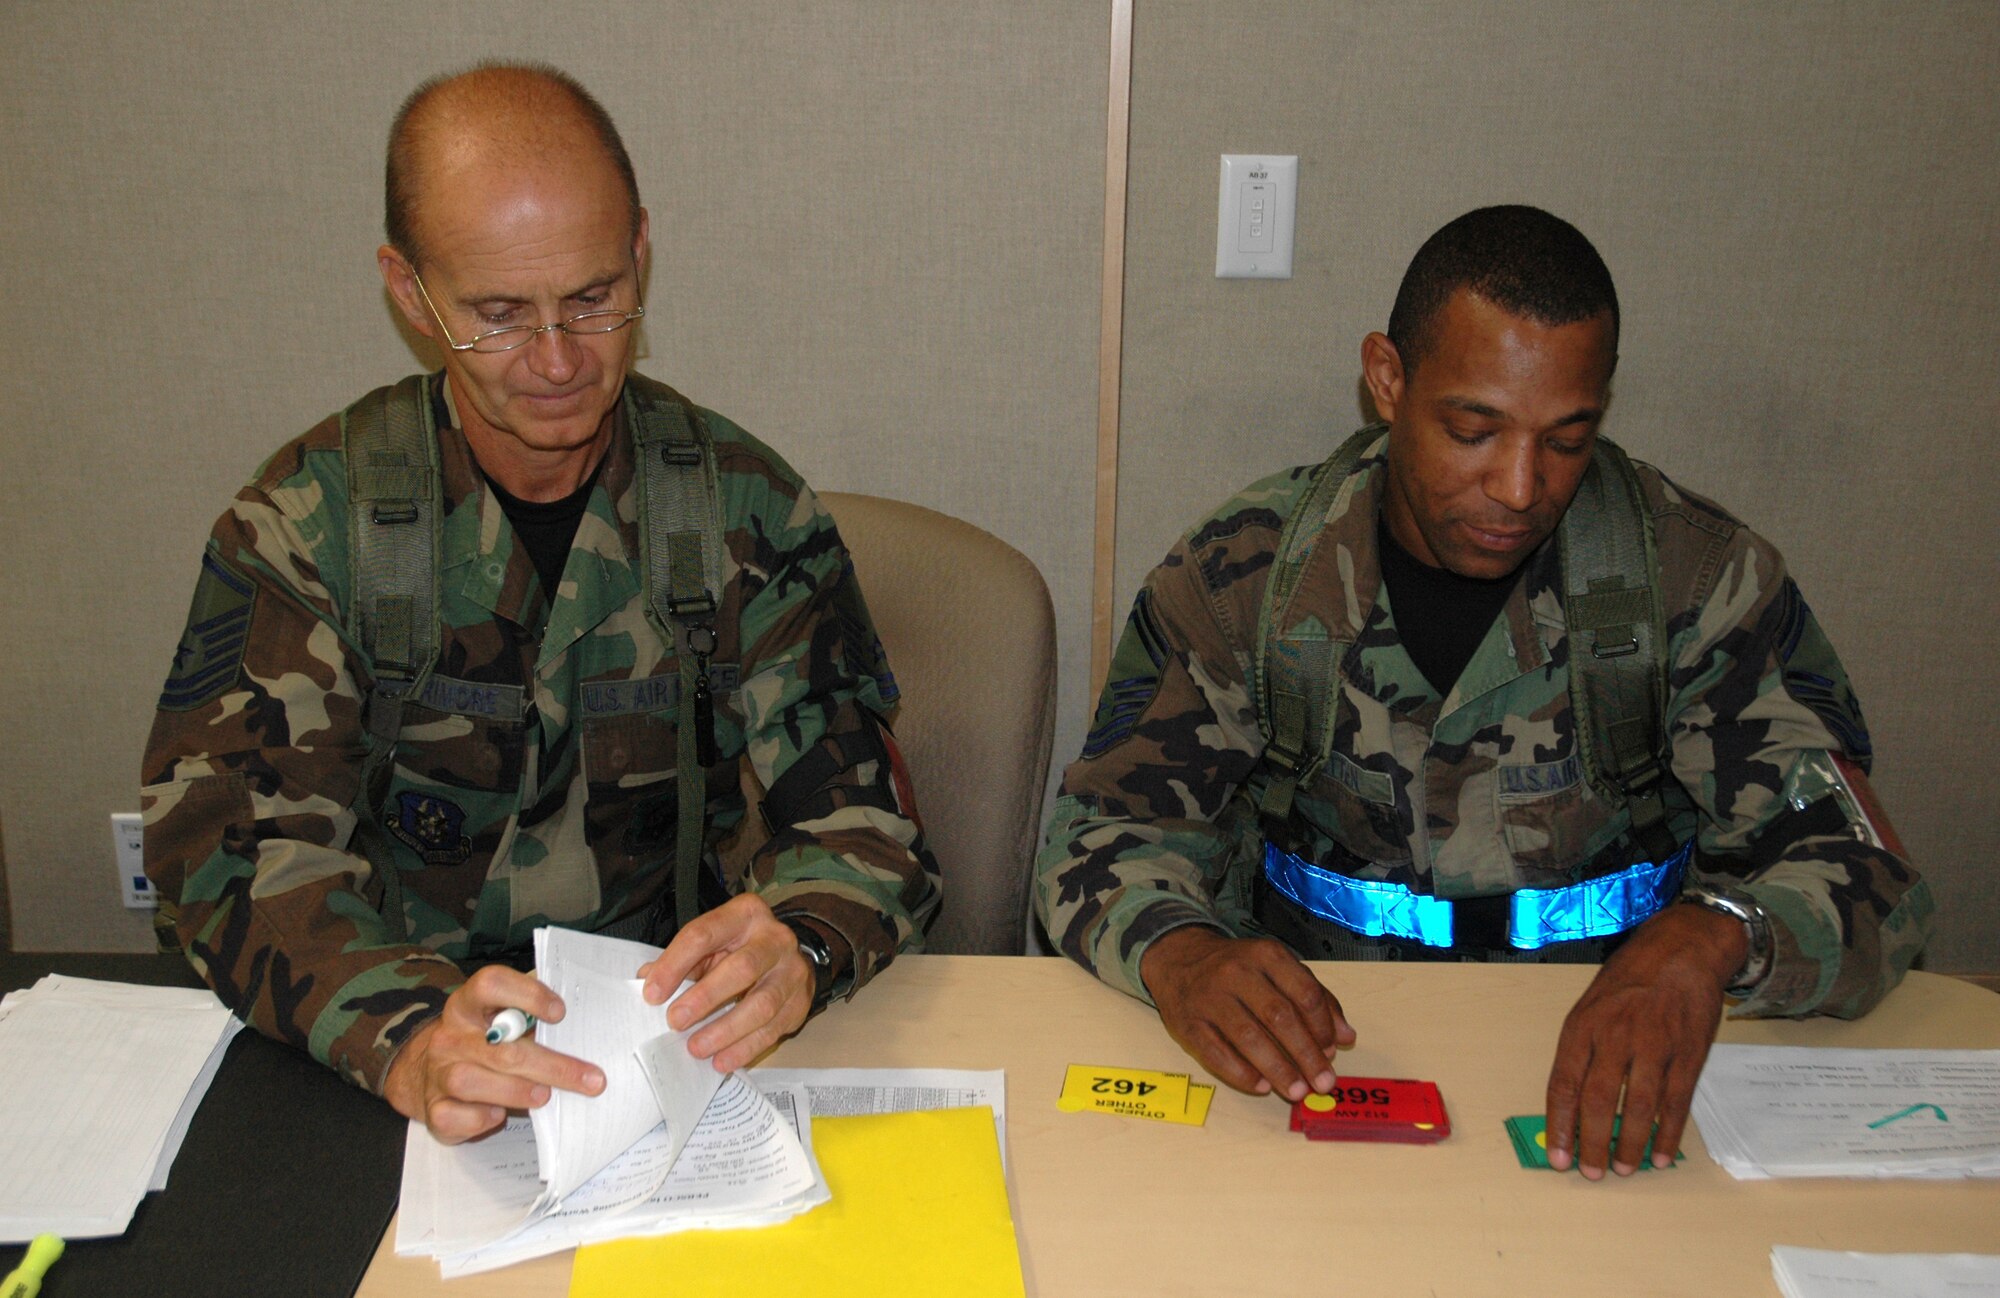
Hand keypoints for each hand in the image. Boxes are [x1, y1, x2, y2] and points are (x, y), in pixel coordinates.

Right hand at [382, 964, 605, 1143]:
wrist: (430, 1072)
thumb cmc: (485, 1044)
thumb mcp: (502, 1022)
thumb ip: (531, 1018)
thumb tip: (584, 1023)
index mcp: (469, 1005)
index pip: (490, 984)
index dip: (527, 994)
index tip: (560, 1013)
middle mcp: (450, 1036)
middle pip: (498, 1047)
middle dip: (551, 1065)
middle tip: (590, 1080)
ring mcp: (439, 1072)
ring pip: (469, 1081)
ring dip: (515, 1091)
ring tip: (545, 1096)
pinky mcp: (434, 1108)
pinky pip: (451, 1116)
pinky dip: (478, 1118)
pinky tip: (499, 1115)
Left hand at [637, 893, 814, 1071]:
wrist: (787, 957)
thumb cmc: (739, 949)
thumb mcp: (712, 943)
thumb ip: (683, 960)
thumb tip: (648, 981)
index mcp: (745, 914)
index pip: (704, 934)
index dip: (675, 964)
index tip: (652, 994)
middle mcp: (775, 938)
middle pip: (742, 968)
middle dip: (705, 997)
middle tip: (675, 1021)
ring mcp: (792, 970)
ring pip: (762, 1003)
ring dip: (725, 1030)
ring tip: (696, 1048)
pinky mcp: (800, 1002)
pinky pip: (773, 1029)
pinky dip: (745, 1048)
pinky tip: (722, 1060)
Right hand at [1140, 926, 1355, 1100]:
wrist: (1178, 958)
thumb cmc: (1238, 969)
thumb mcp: (1277, 969)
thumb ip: (1314, 997)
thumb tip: (1346, 1036)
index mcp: (1266, 955)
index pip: (1304, 993)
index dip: (1323, 1026)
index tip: (1332, 1052)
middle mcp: (1237, 972)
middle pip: (1279, 1017)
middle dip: (1306, 1055)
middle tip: (1324, 1083)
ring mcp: (1209, 998)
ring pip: (1249, 1037)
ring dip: (1278, 1069)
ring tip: (1297, 1091)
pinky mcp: (1187, 1022)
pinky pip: (1217, 1053)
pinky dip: (1241, 1073)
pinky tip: (1261, 1086)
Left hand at [1543, 904, 1746, 1178]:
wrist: (1683, 949)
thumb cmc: (1631, 977)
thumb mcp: (1592, 1003)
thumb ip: (1584, 1048)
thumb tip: (1572, 1100)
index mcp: (1583, 1025)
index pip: (1563, 1084)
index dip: (1559, 1125)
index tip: (1557, 1157)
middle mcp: (1615, 1037)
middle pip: (1597, 1101)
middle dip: (1592, 1143)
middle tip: (1591, 1173)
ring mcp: (1654, 1046)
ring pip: (1638, 1107)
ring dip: (1630, 1144)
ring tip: (1625, 1170)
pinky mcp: (1688, 1054)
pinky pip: (1676, 1102)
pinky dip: (1668, 1133)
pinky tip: (1660, 1154)